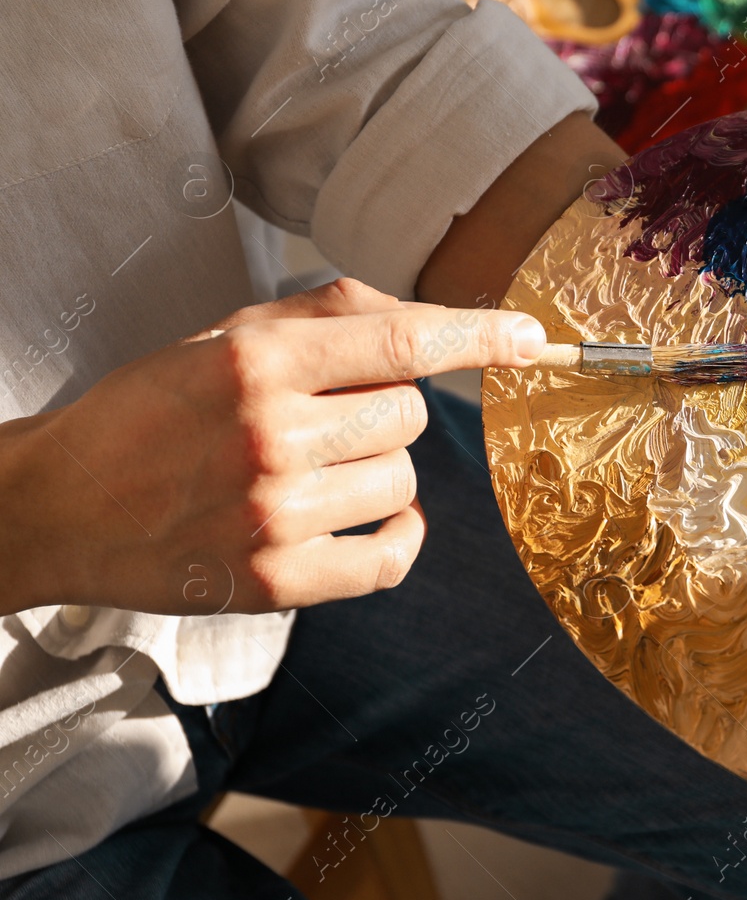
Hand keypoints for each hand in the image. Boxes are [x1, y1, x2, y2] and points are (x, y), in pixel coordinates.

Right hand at [0, 280, 546, 616]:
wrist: (60, 505)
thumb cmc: (152, 410)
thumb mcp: (226, 337)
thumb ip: (330, 317)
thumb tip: (431, 320)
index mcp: (257, 362)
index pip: (403, 342)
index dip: (481, 336)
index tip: (534, 338)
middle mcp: (270, 437)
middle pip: (412, 414)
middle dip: (383, 410)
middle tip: (319, 419)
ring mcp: (274, 516)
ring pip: (404, 479)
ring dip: (376, 470)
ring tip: (307, 470)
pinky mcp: (277, 582)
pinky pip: (391, 556)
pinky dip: (395, 535)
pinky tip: (365, 518)